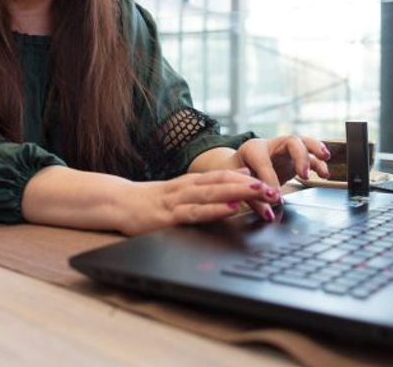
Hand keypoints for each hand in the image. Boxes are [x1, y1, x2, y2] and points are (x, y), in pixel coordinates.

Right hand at [121, 169, 280, 234]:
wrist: (117, 203)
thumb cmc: (151, 199)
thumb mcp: (183, 188)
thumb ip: (211, 184)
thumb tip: (244, 175)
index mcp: (192, 181)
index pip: (224, 175)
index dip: (249, 179)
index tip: (272, 182)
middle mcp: (187, 187)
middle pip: (223, 183)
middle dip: (251, 186)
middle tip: (275, 190)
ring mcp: (178, 201)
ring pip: (213, 194)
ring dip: (238, 193)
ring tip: (260, 193)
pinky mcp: (169, 217)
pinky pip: (196, 212)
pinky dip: (215, 210)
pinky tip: (230, 208)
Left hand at [235, 135, 330, 191]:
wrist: (238, 166)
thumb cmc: (238, 173)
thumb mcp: (239, 183)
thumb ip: (254, 196)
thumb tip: (270, 209)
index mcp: (253, 149)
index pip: (264, 161)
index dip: (269, 179)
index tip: (273, 196)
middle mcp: (272, 146)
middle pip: (291, 140)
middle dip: (300, 155)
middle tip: (303, 174)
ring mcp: (285, 151)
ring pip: (304, 143)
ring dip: (316, 150)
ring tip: (325, 158)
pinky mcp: (294, 160)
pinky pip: (310, 157)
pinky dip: (319, 163)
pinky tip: (324, 174)